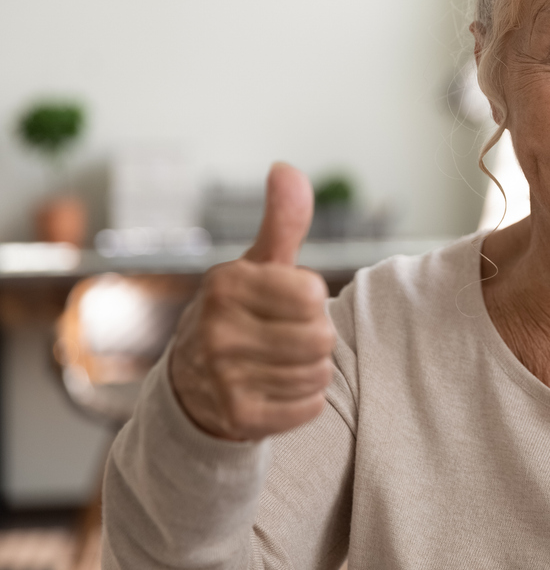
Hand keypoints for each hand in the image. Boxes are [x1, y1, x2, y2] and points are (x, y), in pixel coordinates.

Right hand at [169, 162, 336, 440]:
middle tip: (285, 337)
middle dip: (314, 337)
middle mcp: (217, 329)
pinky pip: (310, 407)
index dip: (312, 300)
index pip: (314, 295)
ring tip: (278, 363)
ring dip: (309, 370)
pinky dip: (303, 401)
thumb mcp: (258, 264)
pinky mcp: (237, 416)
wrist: (192, 385)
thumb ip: (282, 220)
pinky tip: (275, 390)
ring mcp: (222, 376)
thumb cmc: (241, 312)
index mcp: (226, 284)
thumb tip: (286, 168)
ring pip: (318, 373)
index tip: (287, 304)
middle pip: (321, 337)